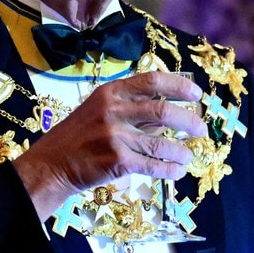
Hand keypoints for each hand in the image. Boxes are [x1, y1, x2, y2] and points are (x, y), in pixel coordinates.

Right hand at [12, 71, 206, 213]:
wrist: (52, 164)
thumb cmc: (78, 136)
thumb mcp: (99, 109)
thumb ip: (131, 106)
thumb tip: (170, 110)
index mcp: (111, 92)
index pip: (152, 81)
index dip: (179, 86)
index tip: (197, 95)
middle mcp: (113, 110)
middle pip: (163, 111)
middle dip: (189, 121)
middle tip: (201, 129)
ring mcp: (115, 136)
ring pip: (161, 143)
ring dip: (181, 151)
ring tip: (189, 155)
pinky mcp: (117, 161)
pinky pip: (153, 165)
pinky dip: (169, 170)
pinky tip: (177, 171)